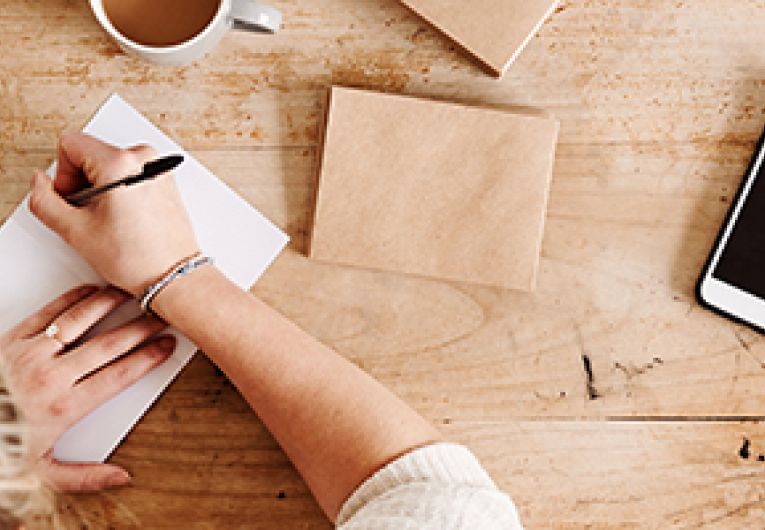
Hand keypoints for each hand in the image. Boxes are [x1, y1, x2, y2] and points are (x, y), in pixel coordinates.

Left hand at [0, 285, 175, 490]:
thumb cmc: (1, 444)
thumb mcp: (40, 472)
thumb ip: (83, 476)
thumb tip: (121, 476)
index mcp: (65, 408)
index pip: (121, 375)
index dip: (149, 357)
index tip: (166, 346)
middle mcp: (50, 377)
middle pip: (109, 345)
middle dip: (141, 329)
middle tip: (160, 317)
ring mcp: (30, 354)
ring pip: (81, 320)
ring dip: (111, 304)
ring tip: (132, 295)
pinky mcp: (12, 339)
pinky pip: (49, 311)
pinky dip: (74, 298)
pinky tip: (92, 292)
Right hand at [28, 132, 198, 295]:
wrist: (173, 275)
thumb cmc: (138, 258)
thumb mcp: (75, 231)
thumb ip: (44, 200)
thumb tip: (41, 183)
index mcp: (121, 163)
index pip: (70, 145)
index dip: (63, 175)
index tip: (72, 200)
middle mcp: (145, 159)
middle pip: (92, 154)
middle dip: (83, 183)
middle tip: (90, 214)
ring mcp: (160, 169)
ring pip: (112, 165)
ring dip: (102, 189)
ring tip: (110, 219)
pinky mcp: (167, 181)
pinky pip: (132, 175)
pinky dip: (122, 191)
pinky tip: (126, 218)